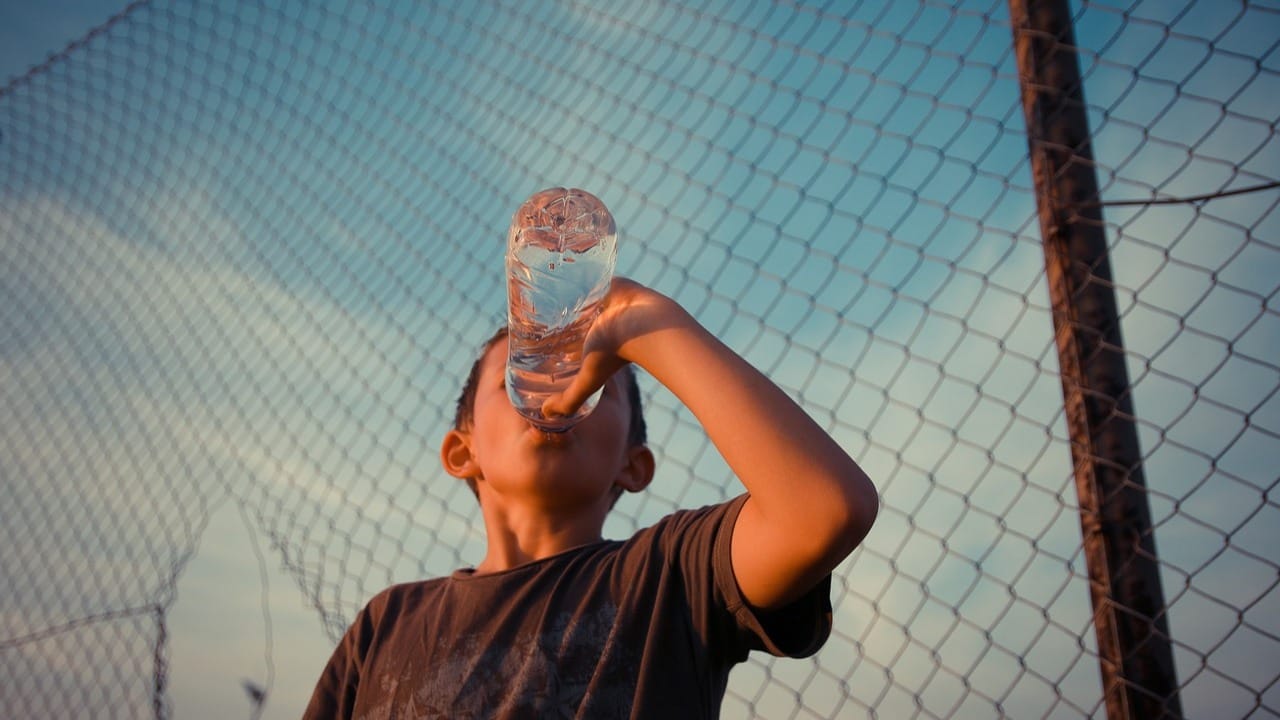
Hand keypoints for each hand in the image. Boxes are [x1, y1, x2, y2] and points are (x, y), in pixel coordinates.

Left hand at [541, 277, 689, 418]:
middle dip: (552, 312)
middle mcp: (597, 321)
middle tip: (527, 305)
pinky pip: (591, 273)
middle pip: (570, 315)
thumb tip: (545, 415)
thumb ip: (569, 399)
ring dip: (564, 289)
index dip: (548, 335)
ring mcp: (604, 301)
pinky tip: (556, 265)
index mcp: (591, 341)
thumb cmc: (617, 353)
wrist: (646, 325)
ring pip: (578, 294)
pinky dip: (578, 269)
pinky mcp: (611, 282)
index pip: (564, 337)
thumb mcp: (587, 379)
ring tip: (537, 281)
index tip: (526, 330)